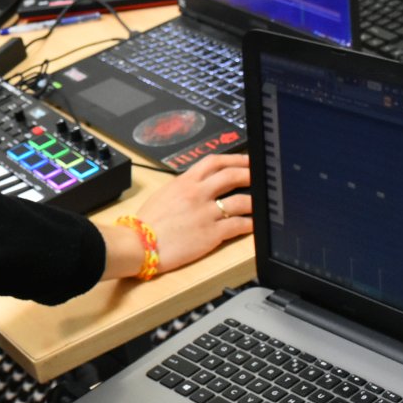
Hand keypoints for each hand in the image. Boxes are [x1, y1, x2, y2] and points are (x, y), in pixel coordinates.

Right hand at [139, 153, 251, 272]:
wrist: (139, 244)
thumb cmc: (147, 223)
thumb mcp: (164, 195)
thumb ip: (183, 188)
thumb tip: (196, 186)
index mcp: (184, 182)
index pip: (214, 161)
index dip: (234, 158)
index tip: (245, 160)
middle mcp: (197, 193)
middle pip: (232, 175)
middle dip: (250, 173)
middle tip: (260, 176)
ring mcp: (206, 213)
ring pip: (241, 200)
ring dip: (256, 201)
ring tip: (263, 202)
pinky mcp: (211, 233)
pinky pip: (238, 225)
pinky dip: (251, 224)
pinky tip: (256, 225)